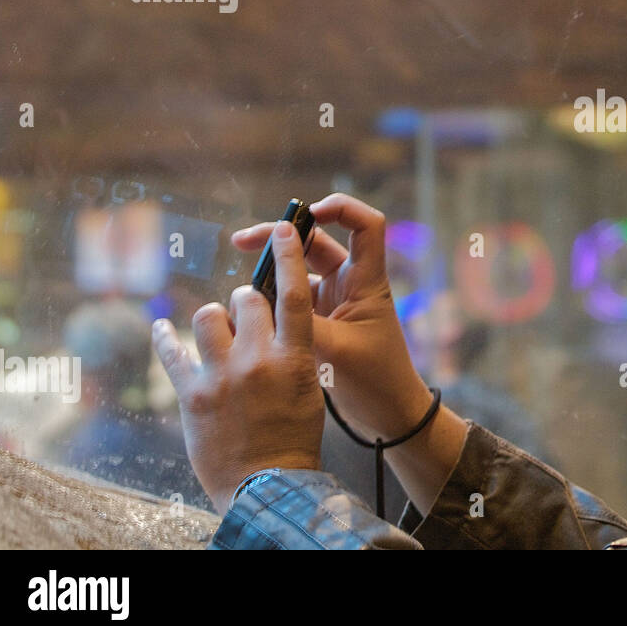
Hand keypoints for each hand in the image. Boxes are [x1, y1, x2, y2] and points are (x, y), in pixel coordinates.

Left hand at [153, 220, 324, 512]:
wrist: (266, 485)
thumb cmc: (294, 438)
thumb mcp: (307, 388)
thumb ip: (292, 351)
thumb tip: (274, 319)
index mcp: (293, 359)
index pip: (293, 295)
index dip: (289, 257)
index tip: (285, 230)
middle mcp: (256, 361)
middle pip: (246, 301)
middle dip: (247, 302)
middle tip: (248, 315)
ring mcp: (220, 377)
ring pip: (208, 317)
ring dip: (214, 320)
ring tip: (218, 335)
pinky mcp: (190, 395)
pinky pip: (171, 352)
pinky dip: (164, 337)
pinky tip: (160, 328)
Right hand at [230, 193, 431, 442]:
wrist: (388, 416)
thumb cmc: (376, 382)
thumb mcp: (336, 352)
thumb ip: (301, 327)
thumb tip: (259, 306)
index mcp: (367, 283)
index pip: (366, 225)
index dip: (341, 209)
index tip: (307, 214)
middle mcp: (351, 286)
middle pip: (318, 242)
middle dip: (282, 236)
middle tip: (242, 241)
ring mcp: (335, 303)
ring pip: (299, 271)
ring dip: (271, 268)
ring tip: (237, 272)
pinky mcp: (321, 323)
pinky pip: (291, 299)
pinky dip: (270, 297)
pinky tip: (245, 306)